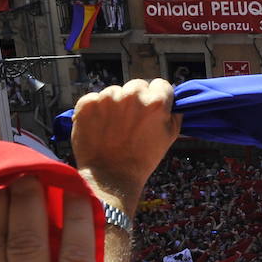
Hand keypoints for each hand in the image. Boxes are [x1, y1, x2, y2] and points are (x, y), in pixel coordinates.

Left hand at [71, 79, 180, 202]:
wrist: (110, 176)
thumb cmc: (142, 159)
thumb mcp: (169, 137)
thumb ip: (174, 115)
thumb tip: (174, 104)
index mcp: (156, 102)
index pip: (160, 85)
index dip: (157, 97)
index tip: (151, 109)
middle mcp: (132, 95)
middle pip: (137, 85)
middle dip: (136, 99)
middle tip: (131, 120)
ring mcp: (107, 98)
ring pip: (115, 92)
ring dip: (115, 104)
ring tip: (114, 126)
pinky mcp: (87, 104)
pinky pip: (94, 98)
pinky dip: (96, 109)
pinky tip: (100, 125)